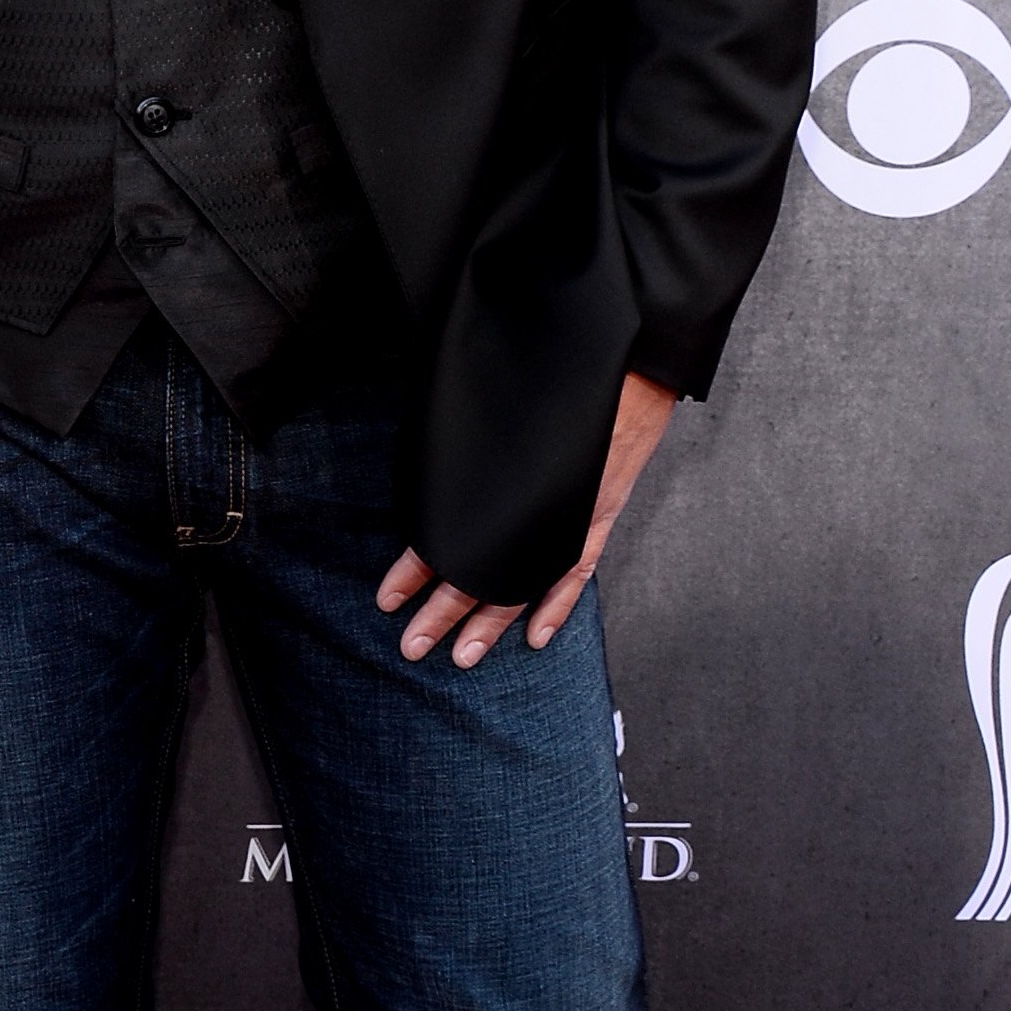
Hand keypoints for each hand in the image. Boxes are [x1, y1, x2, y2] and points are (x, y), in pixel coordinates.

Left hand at [375, 374, 680, 669]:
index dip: (415, 567)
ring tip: (464, 657)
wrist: (623, 354)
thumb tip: (428, 460)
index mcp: (497, 478)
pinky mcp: (599, 513)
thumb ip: (464, 439)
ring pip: (522, 582)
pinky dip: (556, 604)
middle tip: (411, 645)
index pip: (447, 532)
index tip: (386, 596)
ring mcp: (568, 514)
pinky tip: (537, 636)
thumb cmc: (555, 367)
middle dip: (442, 612)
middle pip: (480, 570)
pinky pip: (574, 571)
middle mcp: (532, 504)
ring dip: (491, 623)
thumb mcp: (492, 401)